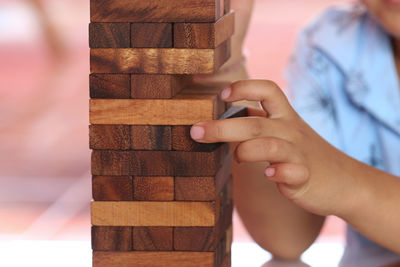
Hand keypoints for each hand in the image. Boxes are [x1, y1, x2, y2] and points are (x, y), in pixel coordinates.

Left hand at [191, 80, 359, 216]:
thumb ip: (258, 124)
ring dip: (247, 150)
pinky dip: (278, 172)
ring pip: (270, 145)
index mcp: (285, 116)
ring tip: (238, 157)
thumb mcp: (285, 132)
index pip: (268, 90)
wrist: (346, 181)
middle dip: (222, 126)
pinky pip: (292, 172)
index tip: (222, 94)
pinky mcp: (305, 177)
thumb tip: (221, 120)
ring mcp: (299, 154)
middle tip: (195, 131)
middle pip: (255, 123)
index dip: (245, 87)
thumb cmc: (304, 154)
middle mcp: (291, 131)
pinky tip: (269, 175)